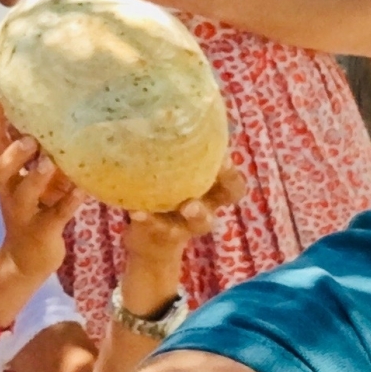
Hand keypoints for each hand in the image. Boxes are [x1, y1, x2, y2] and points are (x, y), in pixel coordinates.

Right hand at [0, 126, 84, 321]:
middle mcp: (9, 191)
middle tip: (30, 136)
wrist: (26, 260)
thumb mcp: (37, 179)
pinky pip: (56, 215)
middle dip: (13, 152)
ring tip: (49, 162)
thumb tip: (64, 114)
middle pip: (1, 168)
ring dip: (36, 176)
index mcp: (6, 174)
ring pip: (24, 192)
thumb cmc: (37, 209)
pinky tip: (83, 190)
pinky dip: (69, 202)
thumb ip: (45, 152)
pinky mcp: (41, 231)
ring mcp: (23, 212)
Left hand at [117, 164, 245, 310]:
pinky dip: (148, 220)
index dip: (233, 173)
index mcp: (208, 191)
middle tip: (219, 174)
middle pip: (227, 196)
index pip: (232, 181)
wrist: (147, 250)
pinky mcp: (164, 238)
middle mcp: (204, 208)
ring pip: (201, 220)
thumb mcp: (167, 185)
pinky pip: (159, 229)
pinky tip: (137, 213)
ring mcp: (187, 226)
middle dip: (225, 186)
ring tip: (186, 206)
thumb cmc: (158, 203)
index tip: (226, 157)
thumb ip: (166, 166)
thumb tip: (149, 122)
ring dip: (196, 212)